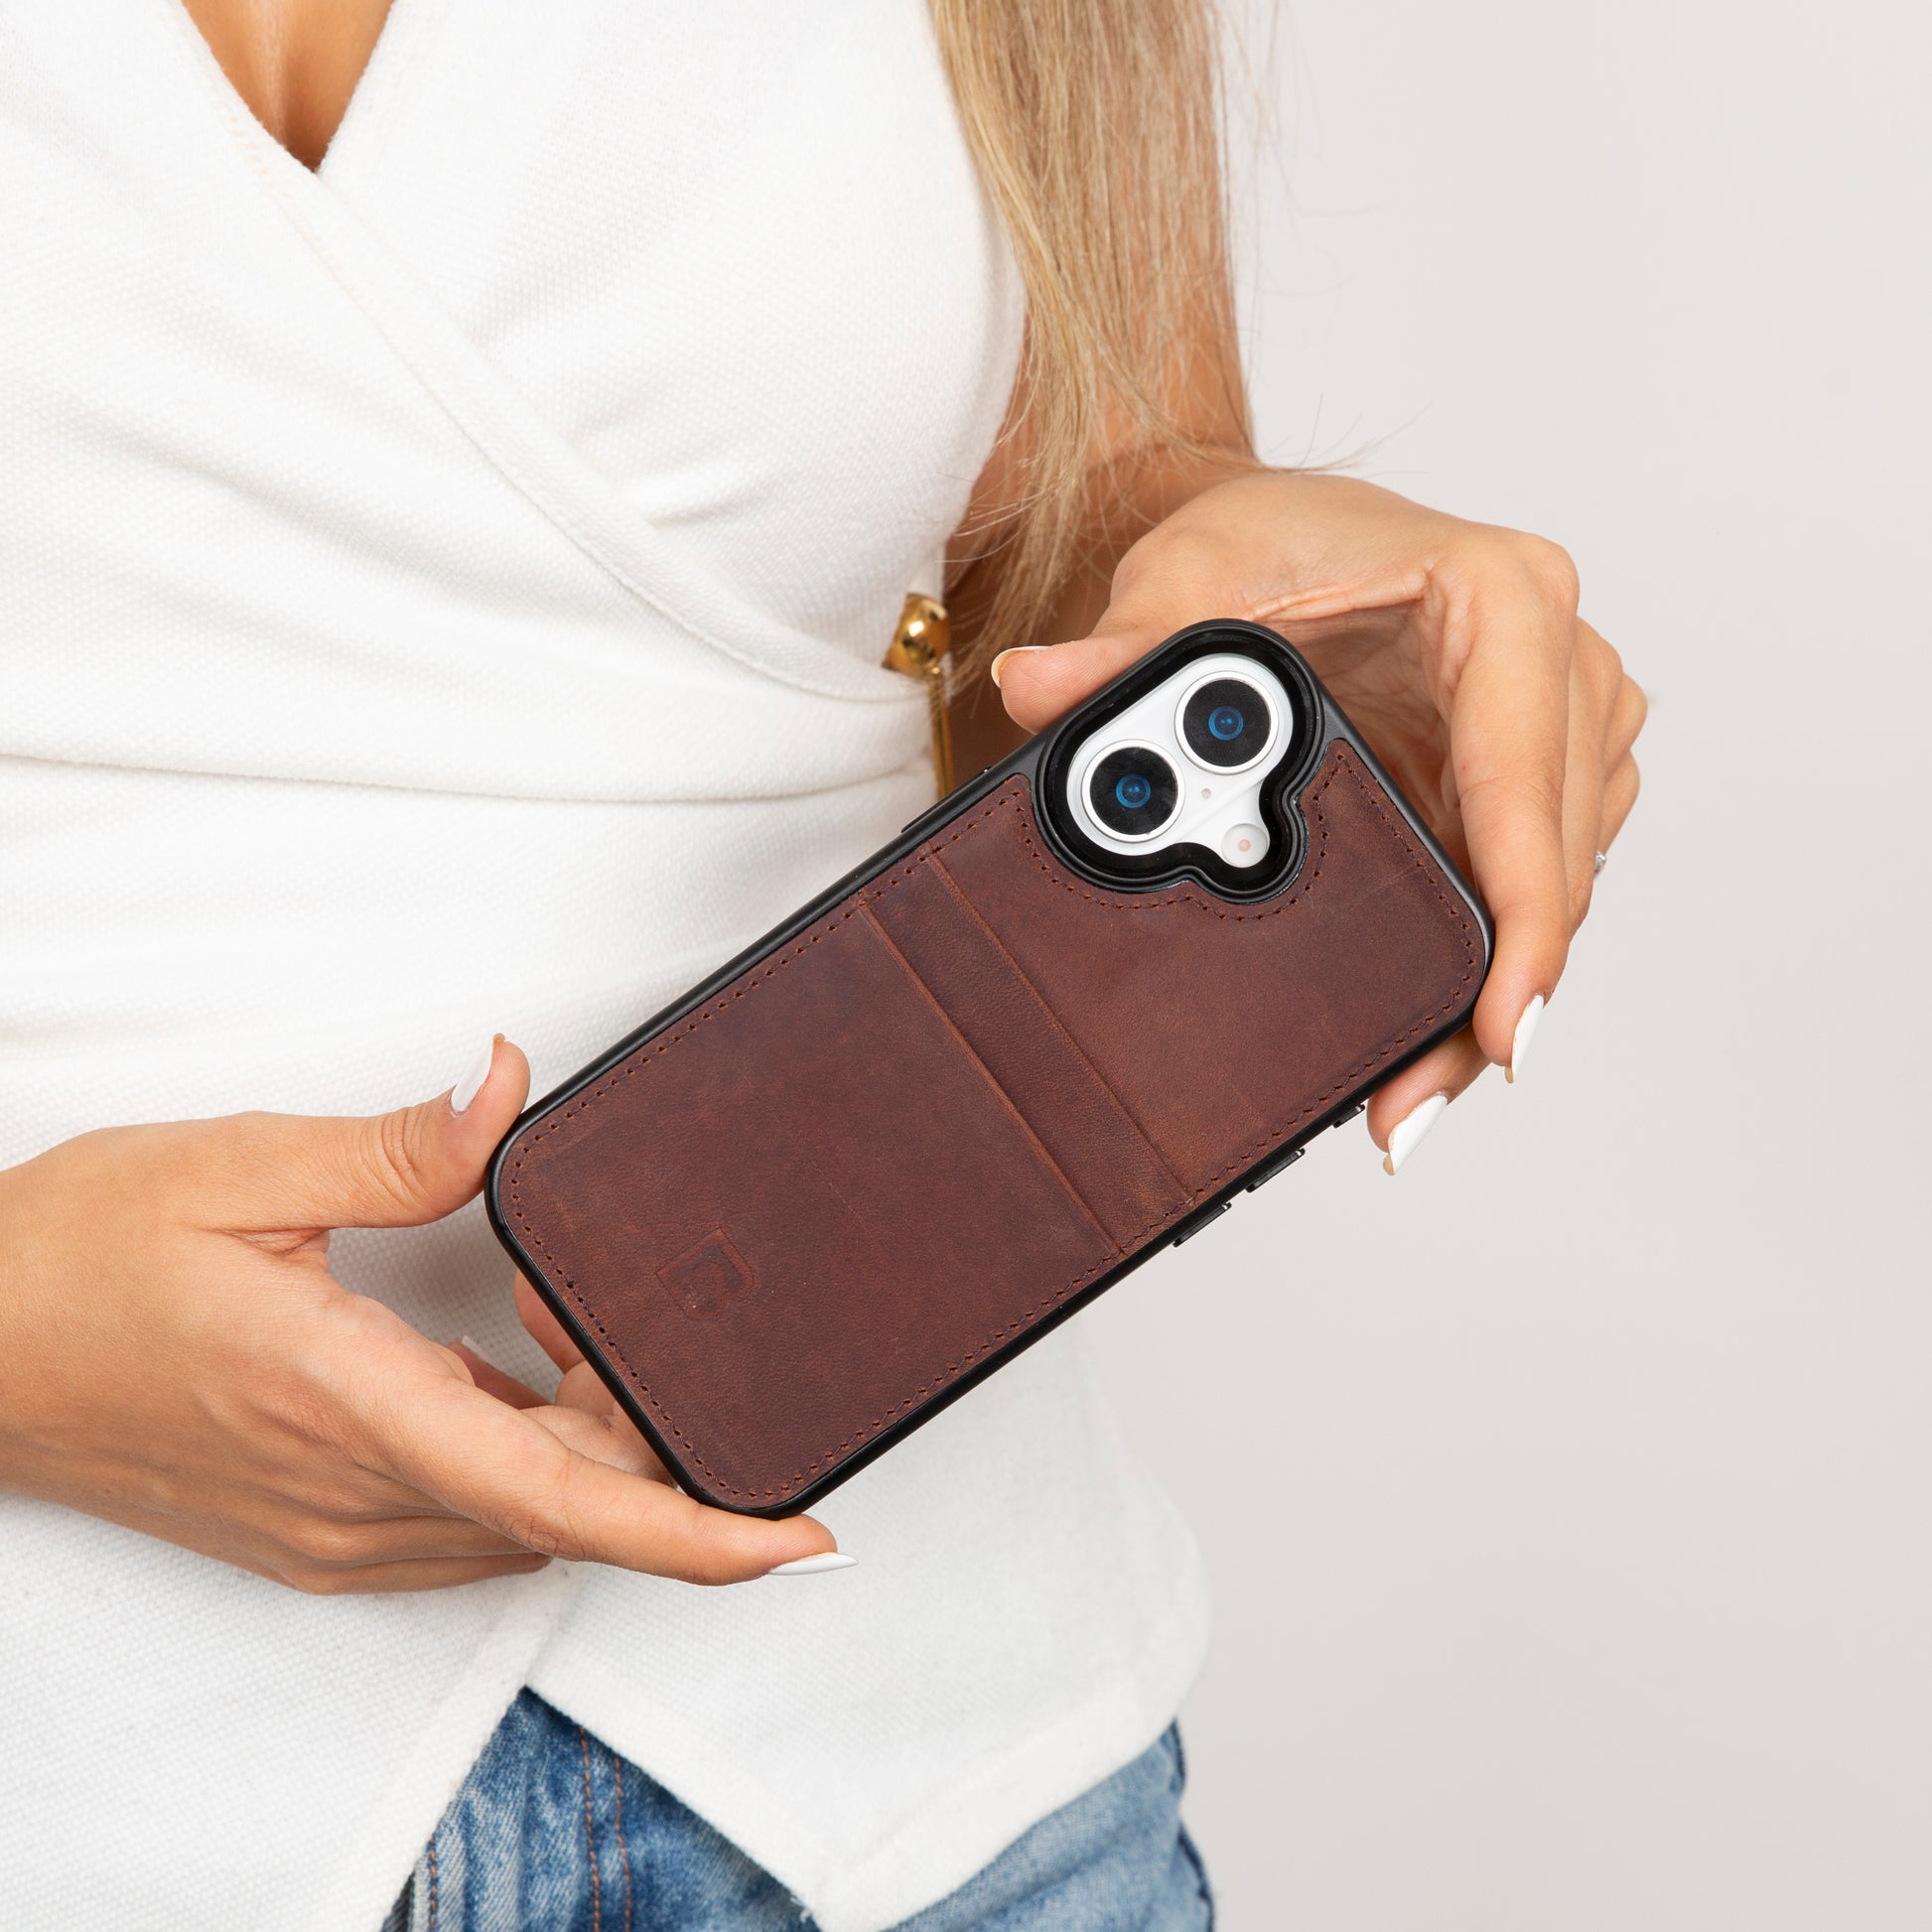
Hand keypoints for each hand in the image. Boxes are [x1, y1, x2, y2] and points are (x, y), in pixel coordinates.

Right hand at [0, 1041, 839, 1590]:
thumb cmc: (70, 1261)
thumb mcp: (234, 1166)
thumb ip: (395, 1145)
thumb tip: (508, 1091)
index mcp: (341, 1401)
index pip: (556, 1496)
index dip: (691, 1531)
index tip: (796, 1538)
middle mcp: (346, 1491)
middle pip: (563, 1506)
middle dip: (651, 1441)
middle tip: (665, 1332)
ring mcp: (326, 1525)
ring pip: (517, 1520)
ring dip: (586, 1448)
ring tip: (587, 1333)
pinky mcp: (308, 1527)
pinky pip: (461, 1522)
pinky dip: (522, 1460)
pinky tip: (518, 1378)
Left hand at [991, 471, 1644, 1155]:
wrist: (1280, 536)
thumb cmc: (1256, 538)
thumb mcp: (1182, 583)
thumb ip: (1118, 649)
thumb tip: (1033, 687)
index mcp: (1503, 598)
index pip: (1527, 778)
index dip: (1524, 916)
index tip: (1503, 1028)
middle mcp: (1562, 663)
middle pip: (1551, 865)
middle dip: (1489, 999)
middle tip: (1402, 1113)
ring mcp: (1561, 727)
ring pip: (1553, 893)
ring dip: (1485, 999)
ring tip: (1402, 1101)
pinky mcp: (1531, 778)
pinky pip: (1528, 886)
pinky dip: (1480, 965)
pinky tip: (1424, 1041)